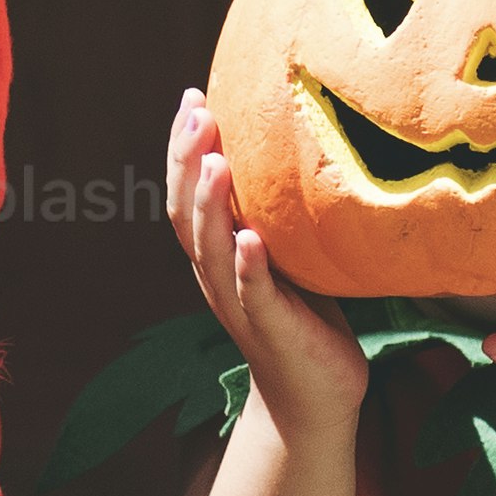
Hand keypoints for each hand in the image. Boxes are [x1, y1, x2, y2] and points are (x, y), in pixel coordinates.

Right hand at [169, 86, 362, 439]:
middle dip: (187, 161)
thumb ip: (281, 212)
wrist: (313, 397)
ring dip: (209, 206)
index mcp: (216, 253)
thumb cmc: (304, 317)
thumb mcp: (288, 254)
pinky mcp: (270, 329)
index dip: (183, 147)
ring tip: (214, 163)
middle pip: (186, 213)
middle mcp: (216, 275)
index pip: (187, 193)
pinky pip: (253, 294)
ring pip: (210, 250)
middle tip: (196, 113)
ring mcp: (239, 303)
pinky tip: (250, 239)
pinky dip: (248, 266)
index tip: (192, 97)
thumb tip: (306, 145)